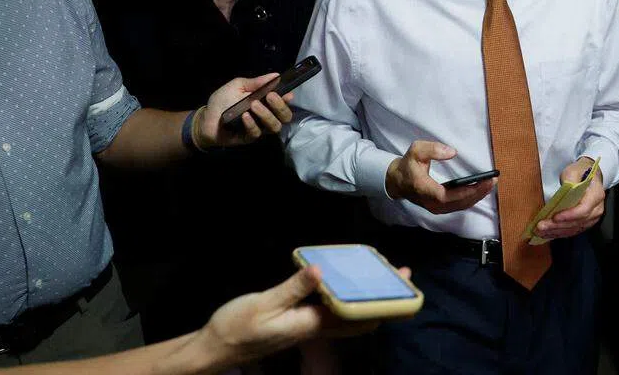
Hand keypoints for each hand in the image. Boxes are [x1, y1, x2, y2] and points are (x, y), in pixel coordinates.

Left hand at [197, 73, 292, 147]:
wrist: (206, 118)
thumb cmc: (223, 100)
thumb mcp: (238, 86)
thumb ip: (256, 82)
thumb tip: (276, 75)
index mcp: (266, 103)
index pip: (284, 103)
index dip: (288, 100)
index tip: (287, 93)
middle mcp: (266, 116)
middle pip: (284, 117)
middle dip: (280, 106)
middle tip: (270, 96)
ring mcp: (259, 128)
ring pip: (274, 126)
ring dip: (266, 115)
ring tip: (253, 105)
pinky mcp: (248, 138)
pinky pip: (256, 133)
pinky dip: (252, 124)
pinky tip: (245, 116)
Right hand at [199, 264, 411, 366]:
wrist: (216, 348)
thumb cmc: (238, 326)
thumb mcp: (264, 303)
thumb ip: (294, 288)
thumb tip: (322, 271)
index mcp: (311, 323)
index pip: (356, 314)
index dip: (382, 300)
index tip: (401, 281)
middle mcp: (315, 327)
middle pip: (359, 317)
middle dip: (383, 298)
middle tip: (400, 275)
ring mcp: (308, 327)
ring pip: (348, 315)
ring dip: (367, 298)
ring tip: (380, 276)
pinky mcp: (299, 324)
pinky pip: (331, 312)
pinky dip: (345, 298)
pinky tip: (343, 283)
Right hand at [385, 141, 495, 213]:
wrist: (398, 181)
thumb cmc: (408, 165)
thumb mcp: (416, 151)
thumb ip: (432, 149)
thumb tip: (452, 152)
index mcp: (424, 189)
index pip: (446, 196)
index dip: (464, 191)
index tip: (480, 183)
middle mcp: (431, 203)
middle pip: (458, 203)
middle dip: (477, 192)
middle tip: (492, 180)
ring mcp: (436, 207)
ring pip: (461, 205)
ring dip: (477, 196)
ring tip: (491, 184)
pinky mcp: (441, 207)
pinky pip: (459, 205)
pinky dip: (472, 198)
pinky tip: (481, 189)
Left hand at [534, 157, 603, 240]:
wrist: (589, 177)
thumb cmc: (580, 173)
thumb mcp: (573, 171)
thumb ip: (569, 179)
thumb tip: (564, 189)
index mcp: (596, 194)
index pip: (584, 209)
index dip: (569, 215)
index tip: (555, 217)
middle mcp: (597, 209)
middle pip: (577, 222)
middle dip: (558, 226)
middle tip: (541, 226)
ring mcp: (592, 218)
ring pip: (574, 229)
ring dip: (556, 231)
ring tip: (540, 231)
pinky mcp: (585, 223)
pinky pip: (573, 231)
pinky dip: (559, 233)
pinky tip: (547, 233)